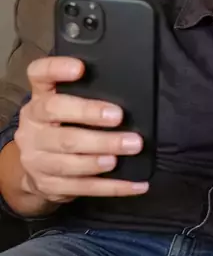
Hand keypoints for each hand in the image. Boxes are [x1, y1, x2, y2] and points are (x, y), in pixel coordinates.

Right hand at [14, 56, 148, 204]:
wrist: (33, 167)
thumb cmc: (60, 125)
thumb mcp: (64, 104)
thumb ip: (85, 92)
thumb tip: (127, 86)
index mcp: (38, 101)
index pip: (39, 77)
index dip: (57, 70)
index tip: (80, 68)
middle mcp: (33, 128)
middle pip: (60, 122)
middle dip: (92, 118)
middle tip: (119, 117)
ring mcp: (38, 160)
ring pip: (70, 160)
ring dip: (102, 155)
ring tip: (128, 149)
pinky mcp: (51, 185)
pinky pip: (85, 188)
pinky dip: (114, 187)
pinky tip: (137, 184)